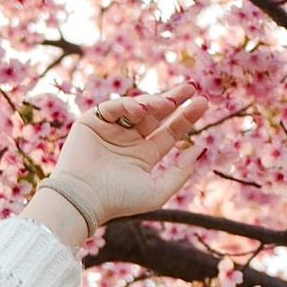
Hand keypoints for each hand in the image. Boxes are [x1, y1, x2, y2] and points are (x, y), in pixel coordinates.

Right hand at [45, 85, 209, 230]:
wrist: (83, 198)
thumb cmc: (119, 199)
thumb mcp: (158, 190)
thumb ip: (181, 171)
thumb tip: (200, 148)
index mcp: (145, 155)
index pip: (170, 131)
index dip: (187, 116)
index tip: (203, 102)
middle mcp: (130, 140)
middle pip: (157, 114)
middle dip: (174, 99)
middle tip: (192, 87)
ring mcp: (112, 129)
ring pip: (138, 107)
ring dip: (155, 102)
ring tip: (167, 103)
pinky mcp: (92, 121)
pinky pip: (113, 106)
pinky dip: (128, 105)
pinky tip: (141, 110)